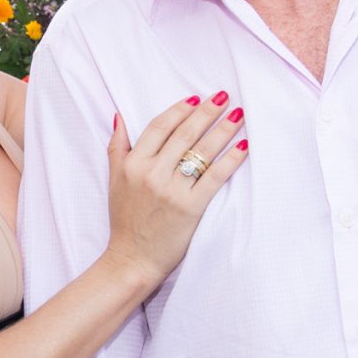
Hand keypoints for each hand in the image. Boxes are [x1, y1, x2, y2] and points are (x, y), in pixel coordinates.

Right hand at [101, 95, 250, 290]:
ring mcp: (172, 190)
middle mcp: (151, 174)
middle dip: (207, 112)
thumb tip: (120, 116)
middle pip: (184, 134)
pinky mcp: (191, 208)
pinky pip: (215, 177)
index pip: (159, 126)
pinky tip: (244, 145)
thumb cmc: (124, 221)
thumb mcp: (114, 181)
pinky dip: (231, 159)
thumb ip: (117, 147)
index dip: (179, 109)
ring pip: (202, 151)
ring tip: (238, 114)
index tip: (196, 98)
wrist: (132, 259)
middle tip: (223, 97)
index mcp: (133, 164)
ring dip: (223, 130)